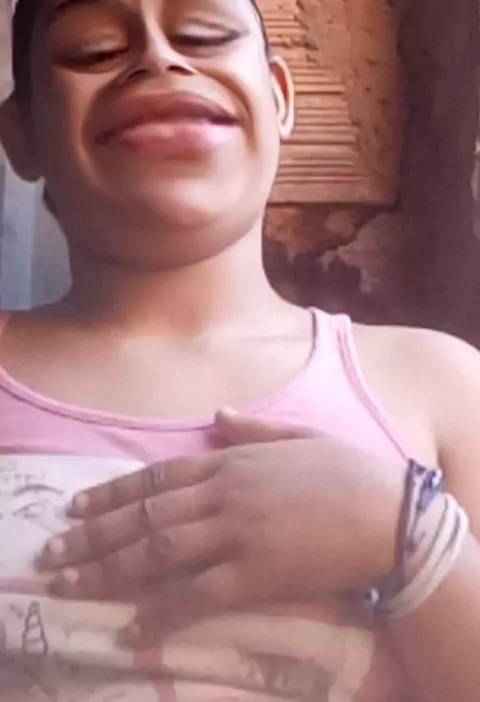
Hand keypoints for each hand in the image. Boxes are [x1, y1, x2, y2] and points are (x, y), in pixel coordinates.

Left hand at [41, 413, 404, 611]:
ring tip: (71, 584)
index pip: (156, 476)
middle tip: (53, 553)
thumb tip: (216, 415)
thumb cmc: (344, 470)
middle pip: (145, 515)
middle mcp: (223, 495)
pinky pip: (197, 595)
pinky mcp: (255, 574)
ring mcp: (237, 534)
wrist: (387, 513)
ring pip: (158, 552)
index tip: (76, 507)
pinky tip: (133, 626)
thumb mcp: (297, 434)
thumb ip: (251, 428)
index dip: (112, 492)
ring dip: (110, 570)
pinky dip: (161, 612)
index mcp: (231, 460)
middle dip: (94, 535)